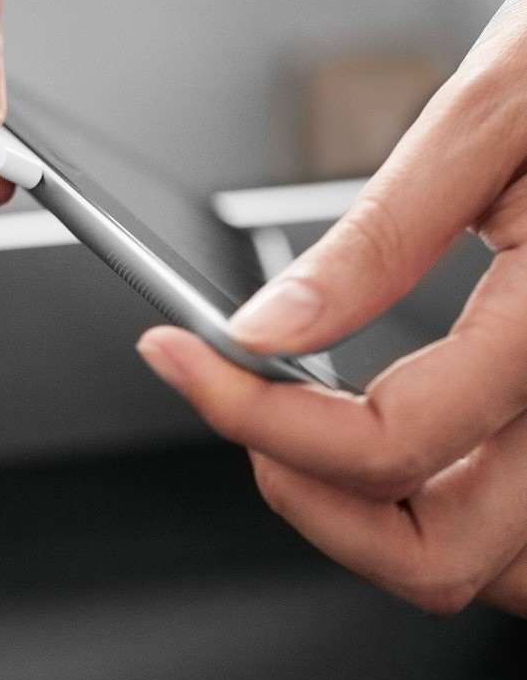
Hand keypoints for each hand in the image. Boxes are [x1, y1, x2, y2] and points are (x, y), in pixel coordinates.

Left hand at [138, 0, 526, 617]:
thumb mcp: (497, 113)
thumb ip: (383, 237)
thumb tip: (267, 332)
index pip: (389, 444)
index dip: (255, 418)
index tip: (185, 359)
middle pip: (447, 559)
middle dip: (316, 505)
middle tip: (243, 414)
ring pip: (499, 566)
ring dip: (388, 527)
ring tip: (311, 435)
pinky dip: (458, 508)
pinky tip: (405, 439)